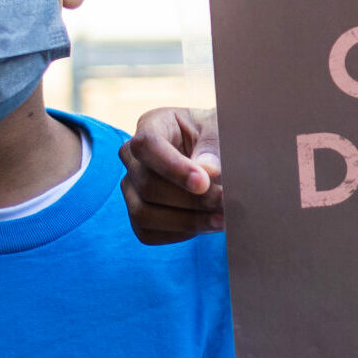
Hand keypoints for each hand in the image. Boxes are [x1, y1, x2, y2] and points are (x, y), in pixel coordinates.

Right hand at [118, 106, 222, 243]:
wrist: (220, 156)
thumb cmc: (219, 136)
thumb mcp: (222, 130)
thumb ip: (213, 147)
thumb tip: (206, 171)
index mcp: (153, 124)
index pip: (147, 145)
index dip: (173, 168)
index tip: (203, 183)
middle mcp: (134, 156)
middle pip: (148, 185)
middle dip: (191, 200)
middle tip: (226, 203)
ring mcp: (131, 186)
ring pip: (143, 213)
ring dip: (187, 221)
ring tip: (221, 220)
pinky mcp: (138, 212)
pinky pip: (147, 232)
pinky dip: (179, 233)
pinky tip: (206, 225)